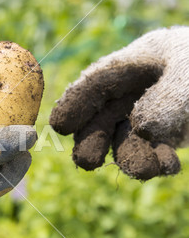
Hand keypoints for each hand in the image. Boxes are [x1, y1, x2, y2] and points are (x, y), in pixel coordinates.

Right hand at [50, 26, 188, 179]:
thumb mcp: (188, 67)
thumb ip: (168, 95)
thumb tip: (142, 129)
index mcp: (127, 67)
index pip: (93, 85)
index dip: (74, 104)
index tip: (60, 126)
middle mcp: (126, 95)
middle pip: (98, 121)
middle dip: (90, 143)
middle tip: (88, 161)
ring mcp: (141, 118)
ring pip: (123, 143)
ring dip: (130, 158)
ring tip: (145, 170)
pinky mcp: (159, 138)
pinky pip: (151, 154)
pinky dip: (158, 163)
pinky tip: (168, 166)